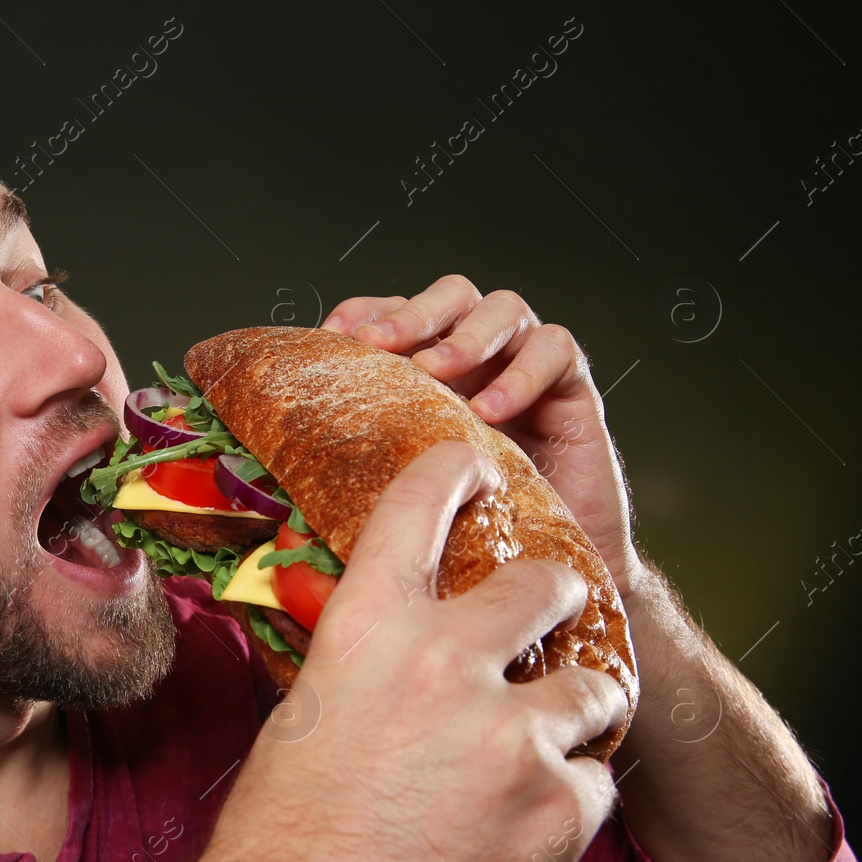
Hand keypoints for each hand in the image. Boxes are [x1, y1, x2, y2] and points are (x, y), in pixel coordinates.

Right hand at [194, 442, 627, 861]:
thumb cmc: (281, 842)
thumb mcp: (308, 717)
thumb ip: (369, 662)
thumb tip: (407, 640)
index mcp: (365, 630)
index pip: (419, 505)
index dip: (454, 469)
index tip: (473, 463)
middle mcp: (445, 665)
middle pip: (545, 581)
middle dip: (555, 595)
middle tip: (548, 616)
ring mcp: (513, 737)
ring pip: (596, 682)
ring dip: (573, 708)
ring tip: (534, 747)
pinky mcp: (561, 810)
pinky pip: (595, 776)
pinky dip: (568, 795)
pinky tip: (519, 825)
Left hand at [322, 275, 645, 596]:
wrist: (550, 565)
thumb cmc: (474, 529)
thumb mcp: (408, 486)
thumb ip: (367, 463)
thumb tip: (288, 479)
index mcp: (430, 369)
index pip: (396, 313)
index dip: (365, 312)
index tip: (334, 336)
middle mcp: (478, 358)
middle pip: (449, 296)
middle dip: (411, 314)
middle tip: (380, 344)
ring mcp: (525, 366)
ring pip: (502, 309)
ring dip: (464, 335)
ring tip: (435, 371)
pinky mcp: (573, 389)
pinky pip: (556, 350)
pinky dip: (522, 373)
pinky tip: (492, 409)